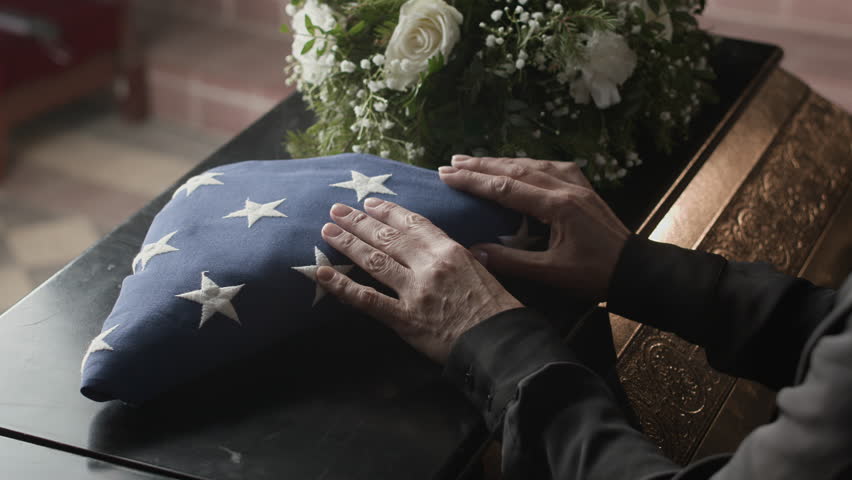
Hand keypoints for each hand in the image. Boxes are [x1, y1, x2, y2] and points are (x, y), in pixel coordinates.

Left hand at [316, 198, 522, 363]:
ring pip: (374, 261)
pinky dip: (342, 286)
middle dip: (358, 222)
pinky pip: (368, 299)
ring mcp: (415, 291)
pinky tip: (322, 274)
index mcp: (450, 250)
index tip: (369, 203)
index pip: (412, 223)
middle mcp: (429, 265)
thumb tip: (448, 248)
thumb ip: (459, 257)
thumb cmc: (497, 309)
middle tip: (335, 211)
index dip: (387, 211)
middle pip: (387, 237)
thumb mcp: (482, 270)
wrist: (501, 342)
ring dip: (348, 244)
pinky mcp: (405, 318)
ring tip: (327, 232)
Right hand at [439, 155, 629, 301]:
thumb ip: (512, 262)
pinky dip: (525, 165)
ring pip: (531, 165)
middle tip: (451, 162)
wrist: (635, 270)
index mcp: (558, 207)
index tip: (447, 175)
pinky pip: (549, 168)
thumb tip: (474, 252)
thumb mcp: (552, 274)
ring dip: (500, 162)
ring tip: (473, 161)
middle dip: (481, 165)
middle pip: (515, 170)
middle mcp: (566, 188)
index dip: (473, 181)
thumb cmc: (595, 276)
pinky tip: (515, 165)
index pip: (506, 189)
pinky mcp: (584, 188)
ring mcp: (577, 185)